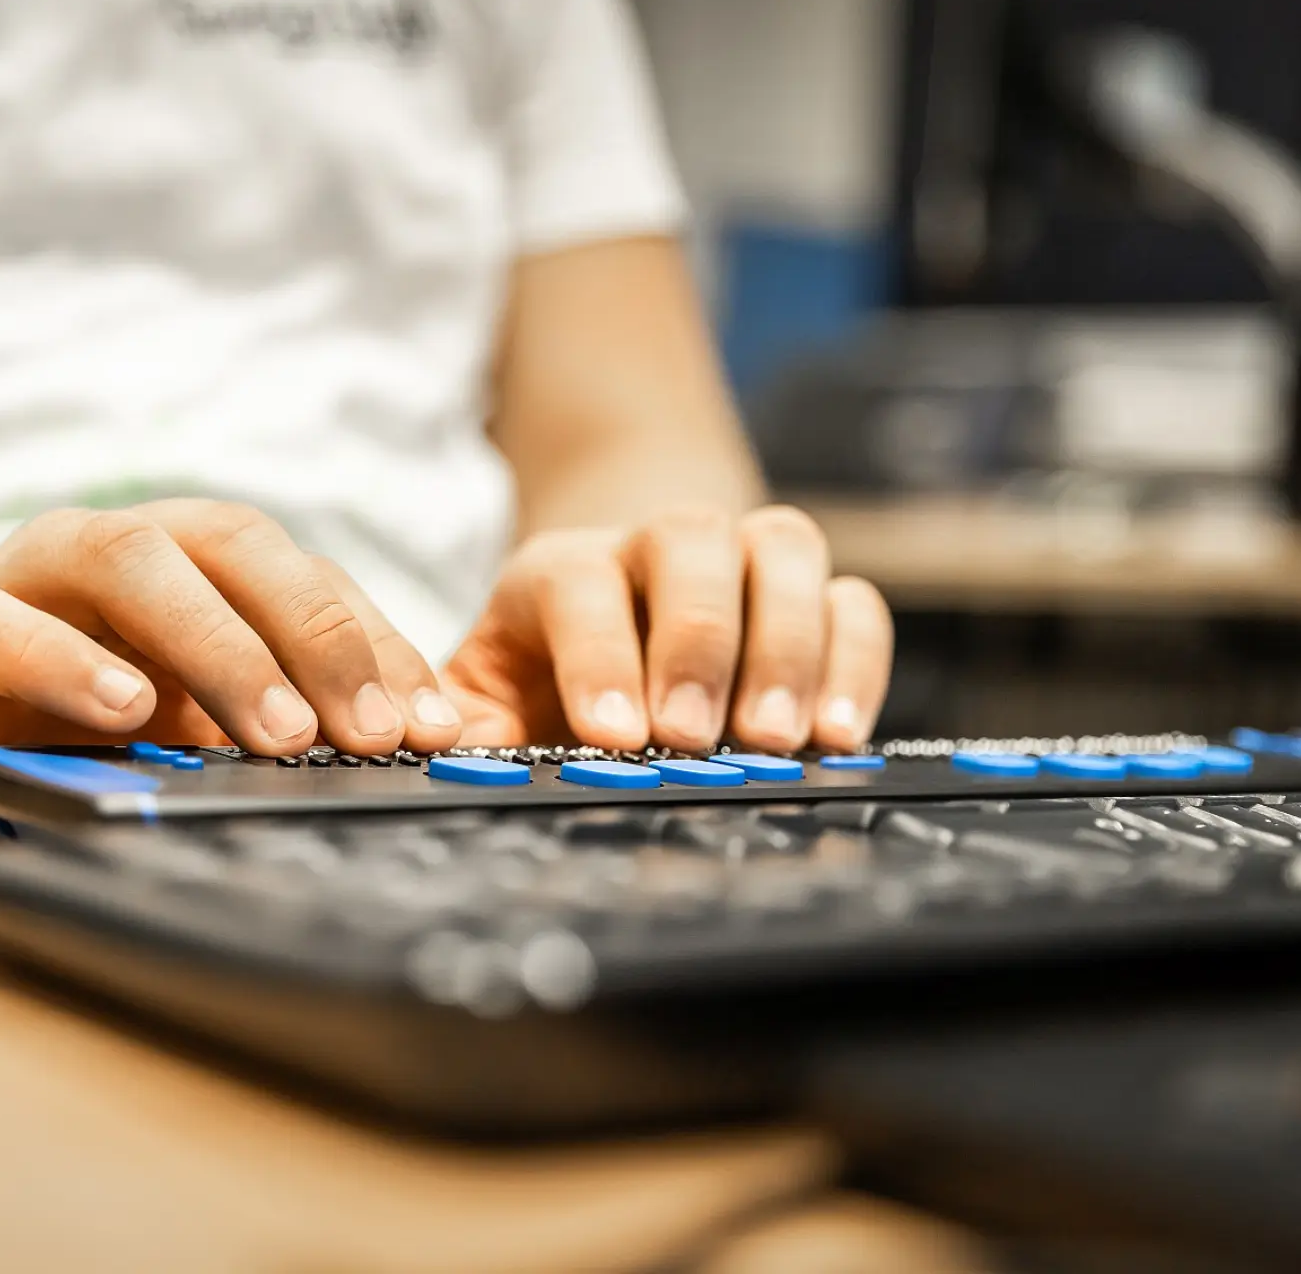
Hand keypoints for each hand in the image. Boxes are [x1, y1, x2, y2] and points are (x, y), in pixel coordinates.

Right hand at [0, 501, 464, 812]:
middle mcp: (119, 548)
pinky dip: (64, 659)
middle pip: (234, 545)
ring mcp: (27, 573)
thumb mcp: (189, 734)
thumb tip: (399, 760)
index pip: (306, 579)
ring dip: (217, 645)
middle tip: (372, 733)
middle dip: (316, 635)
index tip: (435, 727)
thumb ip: (272, 729)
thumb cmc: (65, 730)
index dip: (378, 646)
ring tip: (277, 731)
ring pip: (128, 560)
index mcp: (193, 563)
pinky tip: (124, 709)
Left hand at [440, 506, 891, 752]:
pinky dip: (853, 660)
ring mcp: (742, 560)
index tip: (612, 735)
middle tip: (692, 737)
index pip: (579, 582)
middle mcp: (655, 546)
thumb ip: (462, 729)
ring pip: (782, 547)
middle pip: (689, 540)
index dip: (597, 653)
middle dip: (696, 640)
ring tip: (777, 739)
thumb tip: (446, 761)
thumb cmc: (538, 680)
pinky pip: (852, 599)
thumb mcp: (480, 701)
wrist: (607, 621)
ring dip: (786, 643)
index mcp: (562, 569)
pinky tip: (836, 733)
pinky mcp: (811, 597)